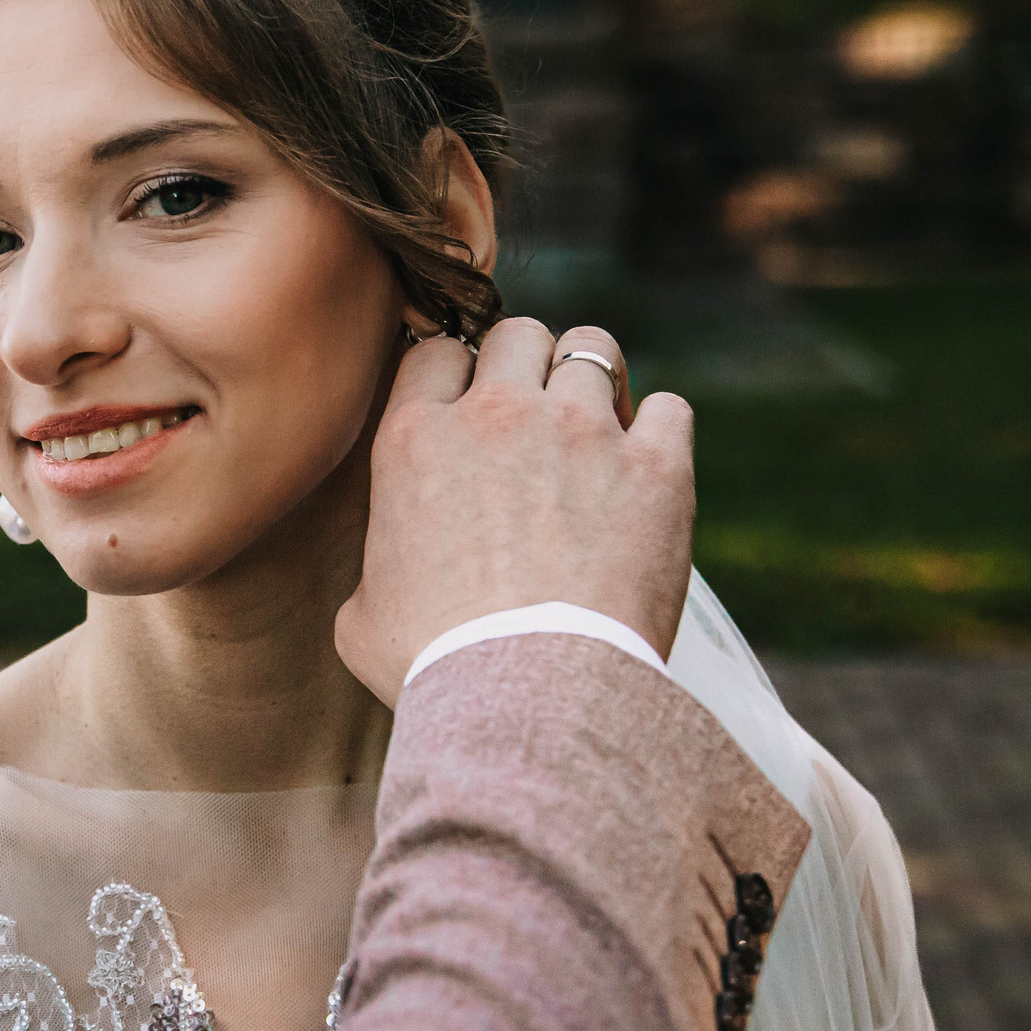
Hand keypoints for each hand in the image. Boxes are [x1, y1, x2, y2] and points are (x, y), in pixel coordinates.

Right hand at [334, 318, 695, 701]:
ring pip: (593, 348)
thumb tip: (387, 581)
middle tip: (536, 420)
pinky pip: (670, 407)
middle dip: (527, 366)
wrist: (527, 697)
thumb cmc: (434, 665)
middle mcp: (496, 416)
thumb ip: (376, 570)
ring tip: (597, 432)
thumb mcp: (361, 617)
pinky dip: (660, 430)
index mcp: (415, 441)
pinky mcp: (655, 467)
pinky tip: (649, 468)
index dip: (455, 377)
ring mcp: (581, 432)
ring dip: (593, 383)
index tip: (469, 410)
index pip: (436, 352)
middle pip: (518, 334)